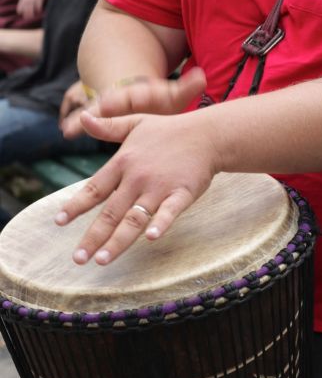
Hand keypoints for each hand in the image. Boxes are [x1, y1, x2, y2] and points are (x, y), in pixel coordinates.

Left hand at [55, 103, 220, 265]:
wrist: (207, 134)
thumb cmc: (169, 130)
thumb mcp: (135, 123)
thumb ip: (107, 126)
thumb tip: (81, 118)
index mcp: (123, 162)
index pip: (94, 189)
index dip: (75, 206)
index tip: (59, 222)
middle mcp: (137, 177)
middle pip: (111, 212)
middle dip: (93, 237)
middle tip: (78, 259)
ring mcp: (160, 187)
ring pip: (135, 218)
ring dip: (118, 241)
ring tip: (102, 259)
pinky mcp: (182, 193)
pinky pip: (170, 212)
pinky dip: (161, 224)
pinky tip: (152, 238)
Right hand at [60, 66, 205, 137]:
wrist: (134, 94)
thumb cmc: (156, 102)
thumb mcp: (171, 96)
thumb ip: (185, 88)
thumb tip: (203, 76)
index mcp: (139, 95)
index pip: (134, 97)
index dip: (129, 99)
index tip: (121, 100)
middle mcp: (119, 99)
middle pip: (109, 103)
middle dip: (101, 109)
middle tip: (94, 111)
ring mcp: (103, 107)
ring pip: (91, 110)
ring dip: (83, 118)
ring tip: (71, 126)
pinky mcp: (94, 118)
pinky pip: (83, 120)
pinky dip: (74, 124)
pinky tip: (66, 131)